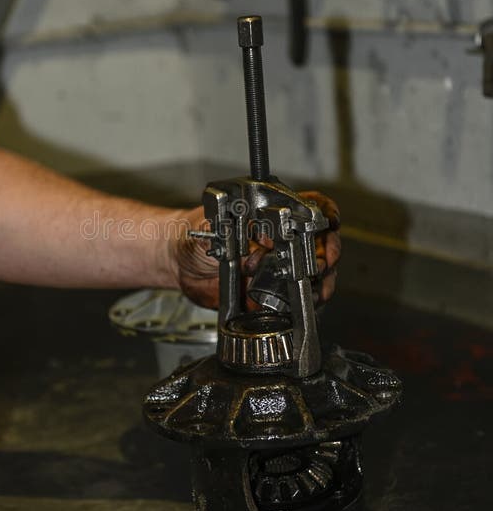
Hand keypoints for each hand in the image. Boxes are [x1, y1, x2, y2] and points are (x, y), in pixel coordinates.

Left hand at [173, 191, 340, 308]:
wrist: (178, 263)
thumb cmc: (195, 233)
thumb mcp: (213, 227)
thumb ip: (238, 234)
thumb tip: (260, 244)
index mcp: (272, 216)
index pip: (312, 207)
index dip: (326, 214)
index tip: (330, 224)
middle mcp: (282, 240)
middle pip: (323, 243)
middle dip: (327, 254)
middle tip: (319, 264)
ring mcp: (281, 267)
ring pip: (317, 274)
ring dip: (321, 282)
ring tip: (313, 287)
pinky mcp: (272, 292)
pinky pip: (297, 300)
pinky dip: (304, 303)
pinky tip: (301, 303)